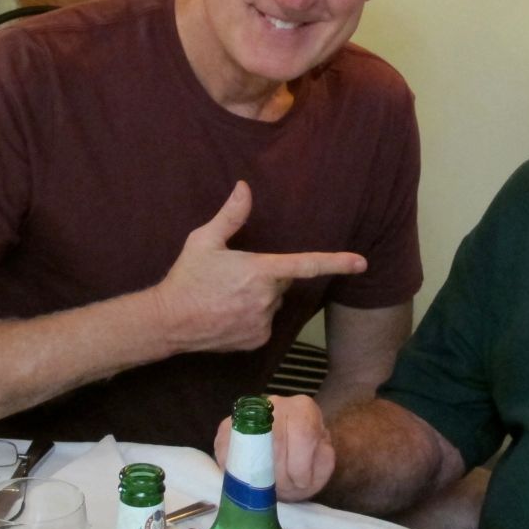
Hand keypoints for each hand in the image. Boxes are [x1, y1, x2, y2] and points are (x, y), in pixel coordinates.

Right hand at [153, 181, 366, 351]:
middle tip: (236, 276)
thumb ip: (231, 215)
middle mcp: (266, 298)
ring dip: (260, 298)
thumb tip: (244, 187)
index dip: (336, 263)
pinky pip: (265, 323)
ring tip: (227, 297)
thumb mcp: (204, 240)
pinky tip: (228, 314)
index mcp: (259, 270)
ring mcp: (263, 322)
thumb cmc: (187, 277)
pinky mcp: (257, 340)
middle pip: (281, 282)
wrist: (168, 322)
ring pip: (272, 303)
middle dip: (267, 277)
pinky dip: (253, 317)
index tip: (361, 263)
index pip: (306, 265)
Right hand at [214, 394, 334, 501]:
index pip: (303, 433)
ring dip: (253, 472)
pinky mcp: (227, 426)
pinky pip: (224, 446)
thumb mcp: (322, 464)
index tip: (300, 483)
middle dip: (276, 474)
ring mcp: (249, 414)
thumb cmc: (306, 460)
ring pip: (247, 443)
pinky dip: (232, 467)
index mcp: (303, 410)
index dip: (300, 466)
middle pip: (273, 439)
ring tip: (263, 484)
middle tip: (280, 489)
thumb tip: (303, 471)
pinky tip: (244, 476)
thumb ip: (322, 465)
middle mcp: (275, 405)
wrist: (287, 452)